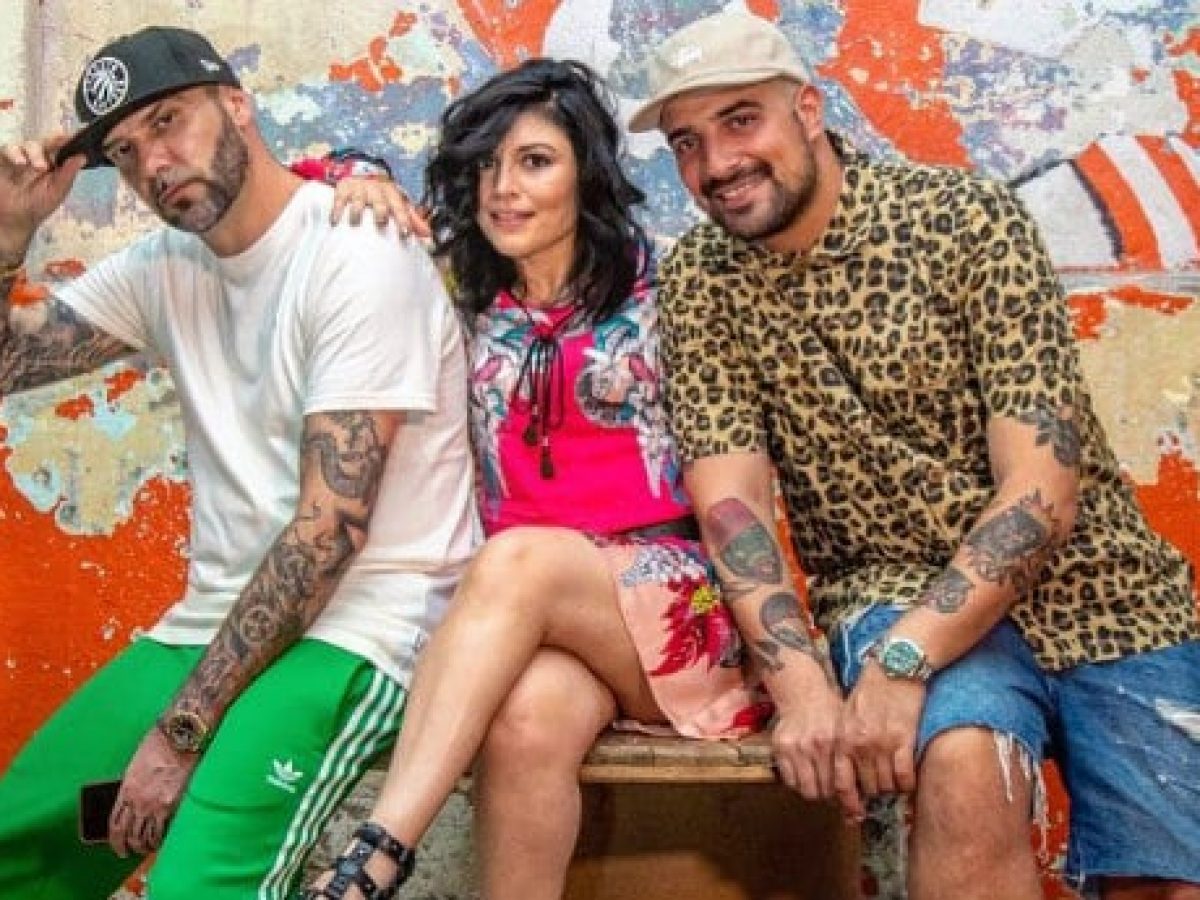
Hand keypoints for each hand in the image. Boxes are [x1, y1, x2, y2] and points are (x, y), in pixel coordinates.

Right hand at [0, 136, 85, 259]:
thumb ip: (68, 175)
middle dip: (51, 144)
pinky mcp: (3, 158)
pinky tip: (20, 162)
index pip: (61, 147)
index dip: (66, 140)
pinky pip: (6, 149)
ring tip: (39, 167)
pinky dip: (13, 153)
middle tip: (57, 156)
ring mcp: (19, 156)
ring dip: (34, 152)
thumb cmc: (37, 206)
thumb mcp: (56, 192)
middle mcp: (37, 157)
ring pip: (27, 144)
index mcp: (53, 164)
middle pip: (45, 142)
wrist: (14, 218)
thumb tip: (83, 157)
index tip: (72, 137)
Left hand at [109, 725, 198, 856]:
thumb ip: (133, 784)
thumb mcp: (137, 765)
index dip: (114, 839)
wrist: (180, 737)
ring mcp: (153, 804)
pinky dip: (159, 839)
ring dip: (143, 846)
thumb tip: (133, 797)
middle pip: (126, 833)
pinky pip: (161, 831)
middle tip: (128, 852)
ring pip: (143, 836)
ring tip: (146, 849)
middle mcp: (136, 801)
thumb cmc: (160, 743)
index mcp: (125, 789)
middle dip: (126, 846)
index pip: (114, 822)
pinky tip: (160, 841)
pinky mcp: (171, 805)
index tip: (117, 844)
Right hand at [330, 176, 430, 238]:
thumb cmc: (384, 196)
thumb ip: (413, 219)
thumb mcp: (399, 203)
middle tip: (380, 222)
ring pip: (358, 198)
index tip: (406, 233)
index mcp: (392, 193)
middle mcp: (376, 189)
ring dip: (357, 210)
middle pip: (379, 200)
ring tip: (354, 221)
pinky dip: (336, 209)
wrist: (362, 173)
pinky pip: (339, 199)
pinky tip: (334, 221)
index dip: (404, 219)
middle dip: (380, 210)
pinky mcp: (344, 189)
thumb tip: (428, 236)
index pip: (400, 207)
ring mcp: (359, 188)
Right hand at [769, 669, 863, 822]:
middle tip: (835, 791)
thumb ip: (853, 758)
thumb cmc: (830, 713)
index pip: (843, 785)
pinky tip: (805, 774)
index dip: (849, 800)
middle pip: (825, 791)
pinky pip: (790, 781)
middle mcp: (816, 746)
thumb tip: (864, 791)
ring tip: (820, 783)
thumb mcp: (847, 732)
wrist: (803, 694)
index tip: (853, 808)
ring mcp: (796, 747)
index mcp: (835, 742)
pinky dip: (798, 782)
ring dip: (815, 790)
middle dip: (832, 794)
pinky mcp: (780, 748)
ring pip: (807, 789)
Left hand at [839, 662, 925, 799]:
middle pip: (867, 787)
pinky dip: (907, 782)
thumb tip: (848, 769)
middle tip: (880, 789)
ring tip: (893, 781)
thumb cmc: (871, 688)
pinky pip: (905, 776)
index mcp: (843, 738)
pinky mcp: (904, 740)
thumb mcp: (848, 713)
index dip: (848, 801)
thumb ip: (846, 741)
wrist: (894, 666)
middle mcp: (860, 745)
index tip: (855, 810)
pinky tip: (908, 778)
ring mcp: (882, 744)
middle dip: (873, 792)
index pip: (841, 782)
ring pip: (886, 785)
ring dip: (891, 787)